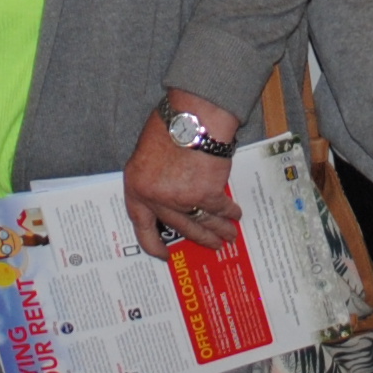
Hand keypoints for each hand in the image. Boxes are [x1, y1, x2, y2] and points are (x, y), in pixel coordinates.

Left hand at [121, 94, 241, 259]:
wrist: (192, 117)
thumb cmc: (170, 125)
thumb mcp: (146, 153)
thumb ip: (153, 177)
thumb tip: (167, 191)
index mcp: (137, 188)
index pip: (141, 226)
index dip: (152, 244)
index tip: (163, 255)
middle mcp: (156, 199)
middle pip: (179, 227)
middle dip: (198, 238)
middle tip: (210, 246)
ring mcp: (181, 200)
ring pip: (203, 223)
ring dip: (219, 230)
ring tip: (229, 236)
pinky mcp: (206, 195)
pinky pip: (220, 209)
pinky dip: (230, 212)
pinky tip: (236, 214)